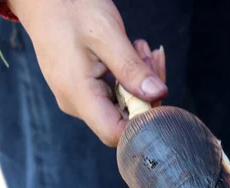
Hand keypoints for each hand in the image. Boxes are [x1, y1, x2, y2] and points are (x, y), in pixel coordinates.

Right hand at [7, 0, 167, 146]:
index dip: (142, 122)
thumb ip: (132, 69)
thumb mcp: (107, 35)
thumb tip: (159, 95)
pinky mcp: (82, 88)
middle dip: (147, 93)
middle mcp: (75, 103)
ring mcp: (78, 97)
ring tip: (141, 48)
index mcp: (78, 94)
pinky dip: (129, 76)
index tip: (157, 93)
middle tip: (152, 57)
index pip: (116, 133)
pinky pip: (113, 92)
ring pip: (122, 104)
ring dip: (140, 80)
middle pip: (123, 119)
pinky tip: (133, 52)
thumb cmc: (70, 8)